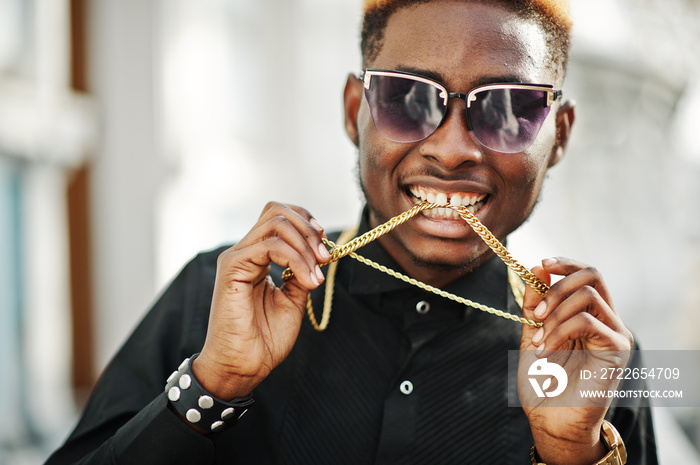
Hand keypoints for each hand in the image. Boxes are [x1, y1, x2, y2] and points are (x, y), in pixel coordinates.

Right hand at [192, 202, 330, 399]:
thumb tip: (320, 254)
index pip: (280, 217)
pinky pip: (269, 246)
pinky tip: (307, 280)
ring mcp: (237, 257)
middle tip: (325, 257)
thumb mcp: (293, 300)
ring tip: (317, 274)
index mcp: (257, 256)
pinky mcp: (232, 268)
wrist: (243, 366)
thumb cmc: (264, 339)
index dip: (306, 223)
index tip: (325, 248)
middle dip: (309, 229)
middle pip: (277, 211)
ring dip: (306, 245)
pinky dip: (296, 260)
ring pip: (276, 224)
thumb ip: (302, 274)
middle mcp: (245, 251)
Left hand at [519, 258, 633, 464]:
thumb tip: (537, 267)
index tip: (541, 263)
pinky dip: (559, 329)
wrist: (551, 420)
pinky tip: (545, 348)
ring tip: (537, 339)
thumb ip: (535, 304)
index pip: (586, 273)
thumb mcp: (532, 333)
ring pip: (588, 294)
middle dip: (558, 285)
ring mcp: (615, 333)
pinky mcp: (617, 349)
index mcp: (588, 314)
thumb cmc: (542, 381)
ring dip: (554, 313)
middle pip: (593, 274)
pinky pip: (587, 320)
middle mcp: (606, 320)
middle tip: (536, 312)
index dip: (565, 263)